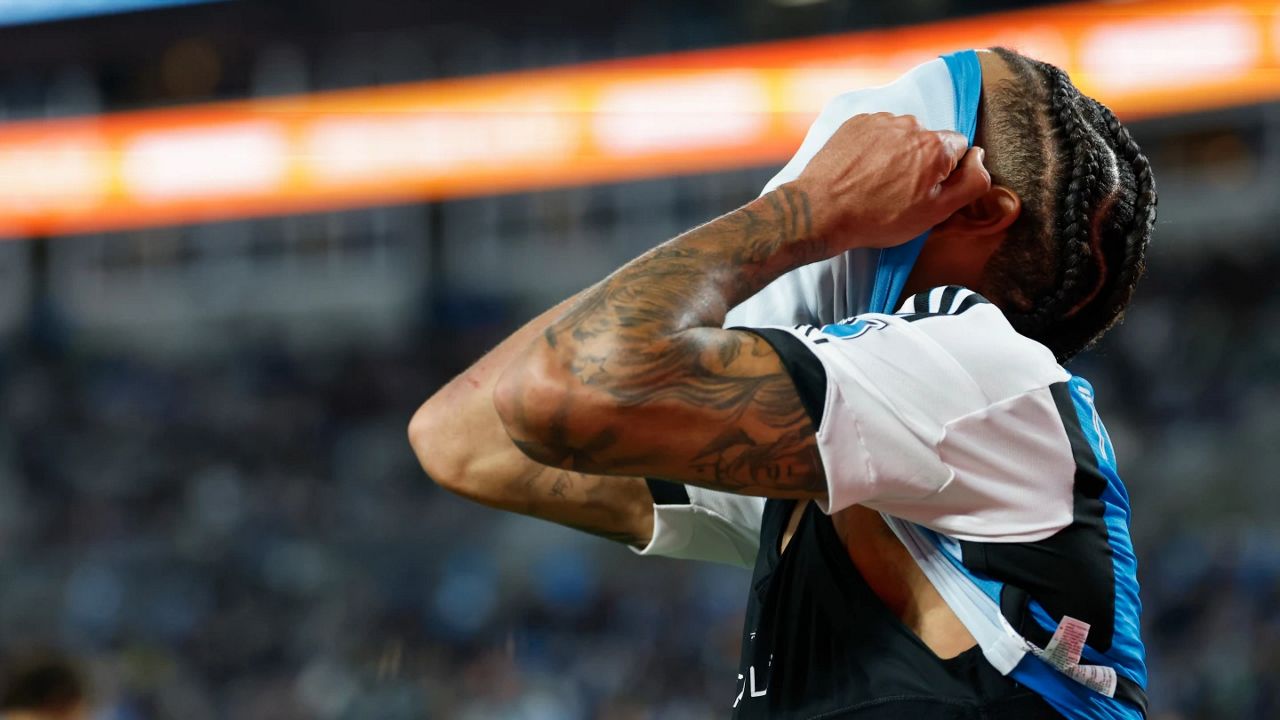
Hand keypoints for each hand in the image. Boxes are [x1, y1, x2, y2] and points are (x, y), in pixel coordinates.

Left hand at [790, 112, 990, 250]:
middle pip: (929, 141)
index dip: (946, 173)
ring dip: (896, 155)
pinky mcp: (855, 123)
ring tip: (876, 184)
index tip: (926, 192)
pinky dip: (873, 149)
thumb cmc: (877, 218)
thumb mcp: (935, 213)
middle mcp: (910, 124)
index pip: (959, 148)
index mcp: (935, 145)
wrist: (820, 211)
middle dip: (921, 163)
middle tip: (899, 193)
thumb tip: (981, 159)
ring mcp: (879, 121)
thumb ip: (971, 183)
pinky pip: (876, 133)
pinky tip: (861, 173)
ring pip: (902, 136)